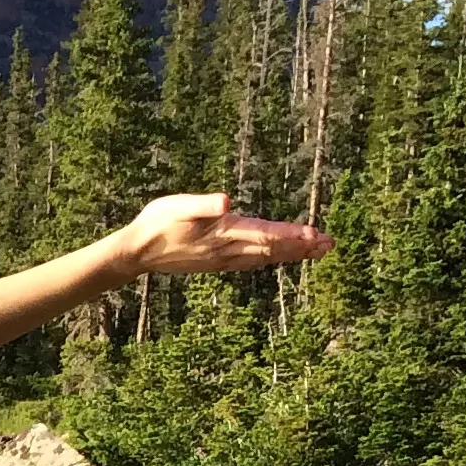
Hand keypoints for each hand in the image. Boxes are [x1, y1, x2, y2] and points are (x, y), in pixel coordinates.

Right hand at [117, 194, 331, 279]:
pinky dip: (271, 259)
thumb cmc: (156, 223)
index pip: (263, 235)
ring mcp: (223, 259)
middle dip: (301, 247)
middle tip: (329, 244)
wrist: (136, 253)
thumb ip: (202, 204)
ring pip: (264, 257)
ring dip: (291, 254)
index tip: (314, 234)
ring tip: (316, 250)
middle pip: (271, 249)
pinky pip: (252, 262)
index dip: (290, 235)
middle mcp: (227, 250)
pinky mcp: (217, 263)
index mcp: (222, 233)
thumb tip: (226, 201)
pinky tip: (279, 258)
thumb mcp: (177, 206)